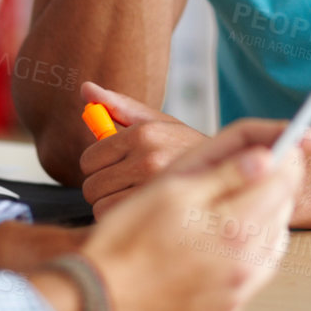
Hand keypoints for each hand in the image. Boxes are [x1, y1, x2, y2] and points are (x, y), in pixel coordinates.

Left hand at [80, 81, 209, 217]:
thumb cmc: (182, 147)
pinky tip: (140, 211)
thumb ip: (118, 106)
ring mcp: (154, 185)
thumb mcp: (156, 121)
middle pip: (91, 186)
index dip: (97, 166)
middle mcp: (148, 156)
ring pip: (101, 205)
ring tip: (134, 198)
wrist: (225, 171)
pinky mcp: (159, 210)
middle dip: (103, 188)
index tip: (113, 167)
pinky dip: (124, 220)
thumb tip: (85, 89)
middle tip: (124, 185)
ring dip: (112, 206)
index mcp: (142, 132)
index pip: (89, 159)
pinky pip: (117, 221)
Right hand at [80, 118, 310, 310]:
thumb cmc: (126, 242)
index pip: (283, 180)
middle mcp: (245, 264)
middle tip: (255, 168)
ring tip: (234, 203)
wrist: (98, 303)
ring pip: (272, 243)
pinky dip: (248, 253)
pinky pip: (253, 276)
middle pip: (282, 210)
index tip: (284, 144)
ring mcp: (237, 293)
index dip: (286, 154)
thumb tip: (267, 157)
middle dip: (275, 184)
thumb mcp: (173, 191)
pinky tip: (224, 240)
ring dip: (264, 217)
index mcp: (235, 227)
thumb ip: (225, 173)